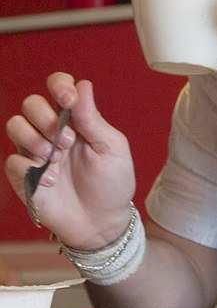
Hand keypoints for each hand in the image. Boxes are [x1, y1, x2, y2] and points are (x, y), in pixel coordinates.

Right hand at [5, 73, 134, 248]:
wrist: (102, 222)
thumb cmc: (112, 182)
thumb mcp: (111, 148)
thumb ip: (93, 119)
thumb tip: (82, 86)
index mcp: (76, 118)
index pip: (58, 86)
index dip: (58, 85)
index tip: (68, 100)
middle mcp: (52, 130)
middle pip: (31, 103)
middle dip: (45, 117)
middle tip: (68, 142)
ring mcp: (36, 152)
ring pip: (15, 125)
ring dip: (34, 139)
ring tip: (57, 158)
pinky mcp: (24, 176)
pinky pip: (12, 160)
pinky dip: (30, 169)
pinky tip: (51, 182)